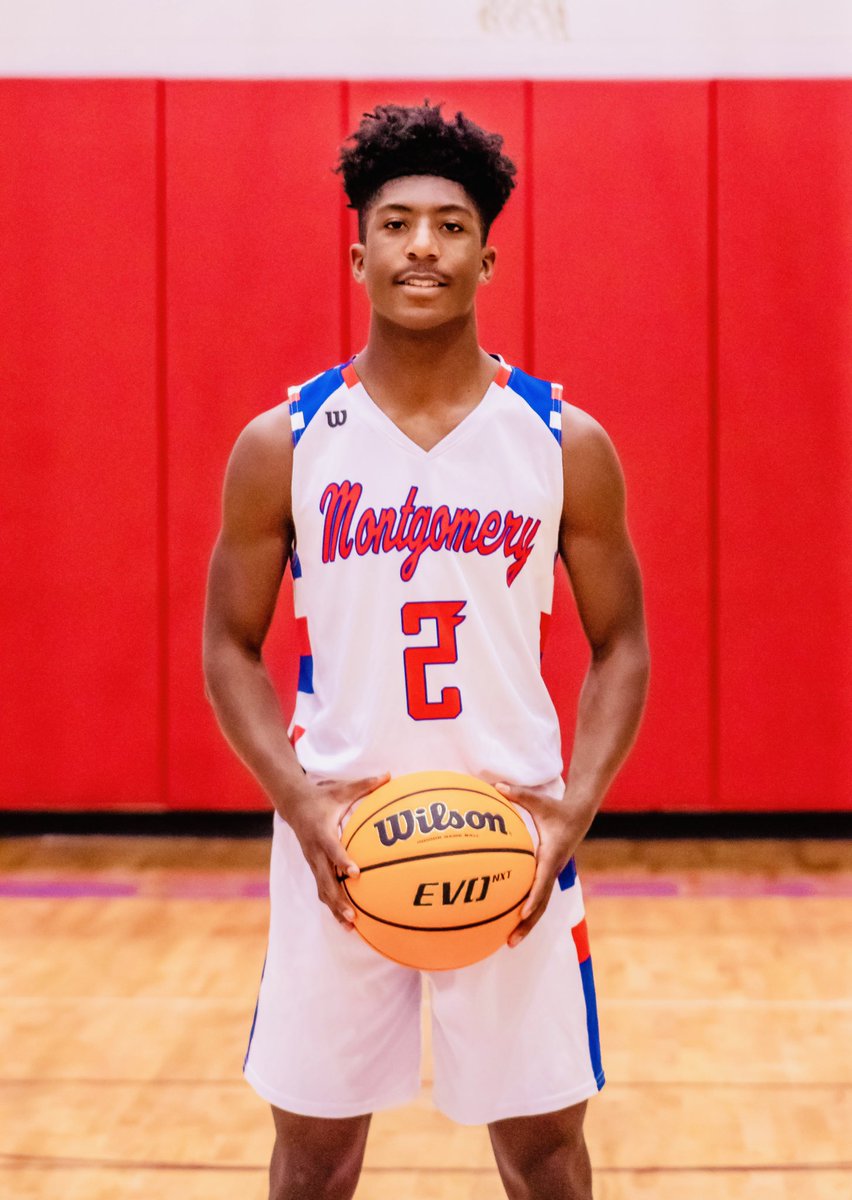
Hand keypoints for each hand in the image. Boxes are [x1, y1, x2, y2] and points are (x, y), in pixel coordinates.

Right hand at [283, 773, 389, 929]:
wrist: (293, 804)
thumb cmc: (322, 797)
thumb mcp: (342, 789)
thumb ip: (366, 785)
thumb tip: (389, 775)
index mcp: (322, 833)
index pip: (332, 850)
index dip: (342, 861)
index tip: (356, 873)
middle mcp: (315, 852)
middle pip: (325, 881)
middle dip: (339, 900)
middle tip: (354, 916)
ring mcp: (313, 862)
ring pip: (322, 890)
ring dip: (335, 909)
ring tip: (351, 926)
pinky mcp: (314, 868)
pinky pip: (322, 889)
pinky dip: (333, 905)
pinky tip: (346, 920)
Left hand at [495, 782, 589, 947]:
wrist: (578, 816)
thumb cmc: (556, 809)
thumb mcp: (538, 801)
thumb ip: (518, 794)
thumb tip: (496, 786)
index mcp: (551, 856)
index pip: (541, 882)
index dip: (533, 898)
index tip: (523, 913)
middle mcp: (551, 871)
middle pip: (541, 904)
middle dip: (527, 924)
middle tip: (511, 941)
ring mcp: (550, 876)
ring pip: (540, 906)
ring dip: (527, 925)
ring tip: (509, 942)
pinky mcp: (548, 876)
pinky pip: (537, 898)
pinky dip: (527, 913)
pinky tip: (510, 922)